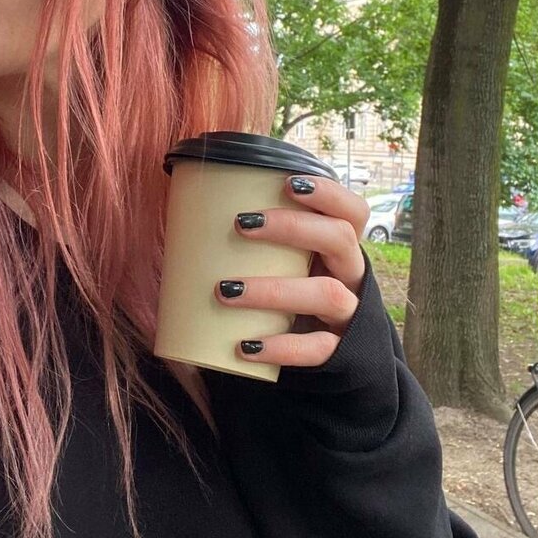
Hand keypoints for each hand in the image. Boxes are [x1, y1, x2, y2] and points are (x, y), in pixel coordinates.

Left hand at [213, 175, 370, 367]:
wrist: (325, 354)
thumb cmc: (290, 293)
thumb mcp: (285, 263)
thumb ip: (255, 240)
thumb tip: (185, 209)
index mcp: (340, 248)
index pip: (352, 211)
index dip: (329, 193)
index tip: (288, 183)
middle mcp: (351, 275)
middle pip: (340, 239)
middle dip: (293, 227)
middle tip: (241, 224)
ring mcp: (349, 315)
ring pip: (327, 294)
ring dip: (274, 289)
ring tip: (225, 289)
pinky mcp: (339, 353)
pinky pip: (316, 349)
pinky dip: (281, 347)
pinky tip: (246, 346)